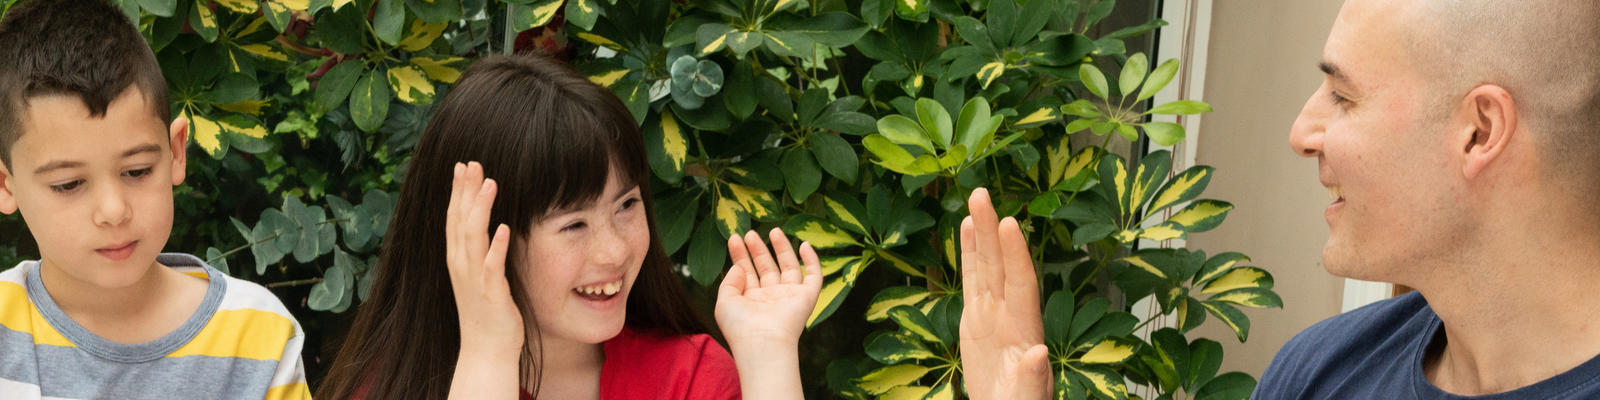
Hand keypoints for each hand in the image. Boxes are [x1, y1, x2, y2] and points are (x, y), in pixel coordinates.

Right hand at [444, 161, 522, 356]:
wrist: (485, 351)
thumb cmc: (487, 313)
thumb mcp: (480, 276)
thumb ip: (482, 251)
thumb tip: (490, 228)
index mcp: (458, 260)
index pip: (454, 218)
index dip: (458, 191)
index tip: (463, 165)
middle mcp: (461, 266)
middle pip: (459, 220)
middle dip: (465, 191)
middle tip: (472, 163)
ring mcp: (474, 279)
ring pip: (473, 237)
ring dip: (480, 209)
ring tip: (490, 183)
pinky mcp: (491, 293)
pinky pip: (492, 267)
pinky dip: (497, 246)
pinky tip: (505, 228)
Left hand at [714, 228, 820, 399]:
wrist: (762, 342)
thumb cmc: (740, 326)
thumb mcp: (725, 301)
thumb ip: (730, 281)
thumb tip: (739, 266)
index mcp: (751, 300)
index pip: (746, 272)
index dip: (740, 255)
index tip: (734, 238)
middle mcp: (771, 298)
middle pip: (766, 267)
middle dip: (758, 250)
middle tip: (750, 233)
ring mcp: (789, 297)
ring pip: (788, 267)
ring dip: (782, 248)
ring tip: (773, 230)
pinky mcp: (807, 298)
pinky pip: (814, 276)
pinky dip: (812, 261)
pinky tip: (804, 244)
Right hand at [959, 188, 1051, 399]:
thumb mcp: (1027, 398)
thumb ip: (1034, 377)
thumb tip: (1040, 352)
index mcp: (1026, 332)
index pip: (1022, 285)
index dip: (1017, 256)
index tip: (1010, 225)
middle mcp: (1012, 315)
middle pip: (1002, 265)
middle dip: (994, 230)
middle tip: (982, 194)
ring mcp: (994, 314)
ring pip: (987, 266)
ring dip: (982, 233)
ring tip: (975, 199)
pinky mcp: (976, 320)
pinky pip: (973, 280)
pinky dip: (970, 255)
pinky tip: (968, 228)